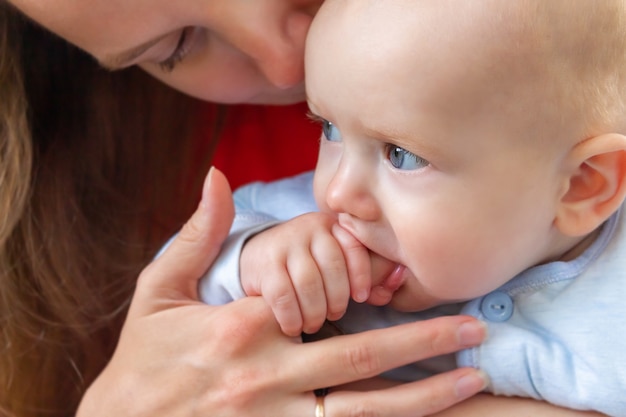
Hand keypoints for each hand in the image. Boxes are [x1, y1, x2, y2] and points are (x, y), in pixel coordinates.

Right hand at [77, 167, 487, 416]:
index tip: (406, 275)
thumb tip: (217, 176)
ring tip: (471, 379)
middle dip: (424, 342)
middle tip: (473, 329)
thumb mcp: (160, 291)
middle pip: (361, 356)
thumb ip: (199, 235)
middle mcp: (268, 375)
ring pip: (365, 408)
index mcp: (245, 325)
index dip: (368, 284)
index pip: (321, 295)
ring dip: (424, 395)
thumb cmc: (142, 362)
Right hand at [241, 212, 371, 335]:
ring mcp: (284, 243)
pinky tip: (293, 326)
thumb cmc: (306, 266)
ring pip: (309, 283)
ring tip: (313, 324)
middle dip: (337, 299)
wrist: (256, 257)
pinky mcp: (264, 263)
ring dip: (315, 312)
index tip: (362, 298)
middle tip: (333, 316)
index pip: (354, 247)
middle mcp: (308, 227)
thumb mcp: (334, 264)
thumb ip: (363, 277)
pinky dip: (292, 316)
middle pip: (333, 267)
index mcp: (332, 225)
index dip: (362, 275)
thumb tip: (389, 292)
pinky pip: (284, 294)